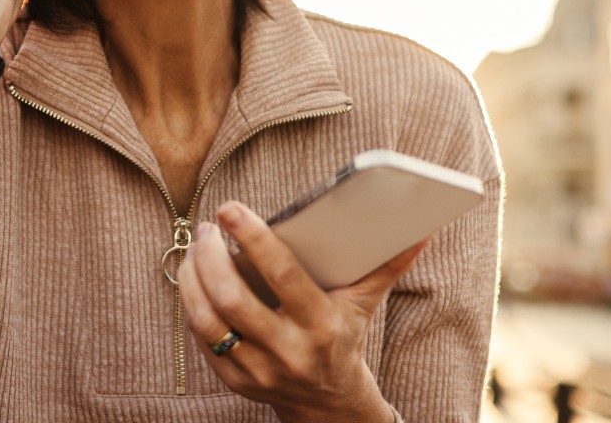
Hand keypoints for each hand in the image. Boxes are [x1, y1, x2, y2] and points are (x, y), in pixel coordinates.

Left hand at [177, 201, 424, 421]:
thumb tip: (419, 230)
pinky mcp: (236, 381)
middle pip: (233, 298)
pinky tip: (192, 278)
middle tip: (206, 228)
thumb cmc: (344, 338)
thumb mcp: (364, 304)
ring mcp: (260, 370)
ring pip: (209, 320)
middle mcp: (289, 350)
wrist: (332, 405)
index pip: (282, 273)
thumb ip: (386, 264)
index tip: (229, 207)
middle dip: (210, 256)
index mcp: (322, 323)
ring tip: (195, 249)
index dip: (252, 238)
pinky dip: (191, 303)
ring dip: (192, 278)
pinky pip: (202, 339)